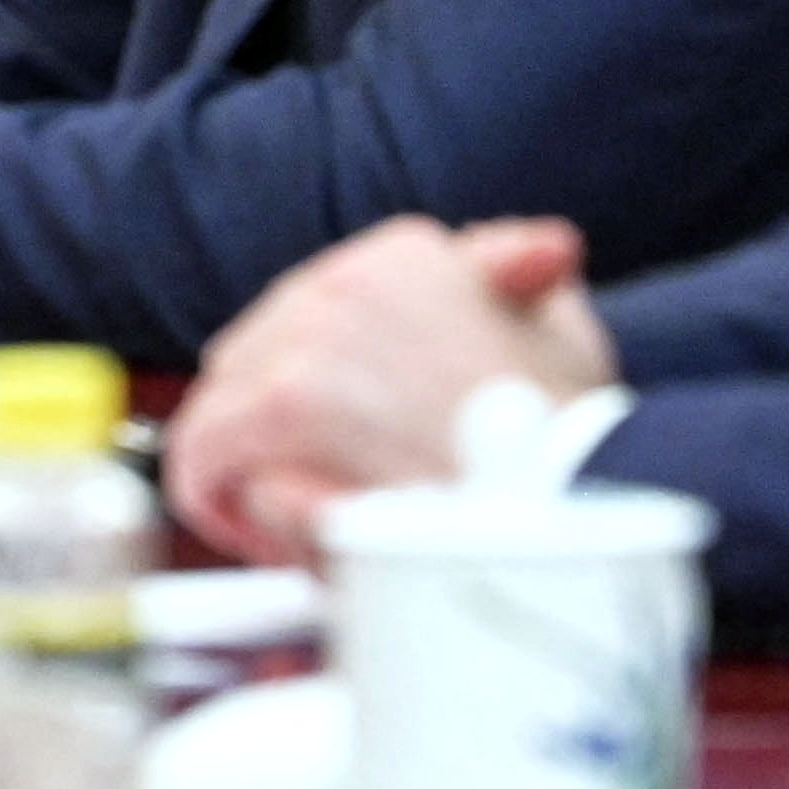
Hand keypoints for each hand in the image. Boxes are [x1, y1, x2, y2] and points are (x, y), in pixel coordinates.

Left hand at [165, 216, 612, 563]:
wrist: (582, 501)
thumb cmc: (576, 436)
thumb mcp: (563, 329)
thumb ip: (520, 277)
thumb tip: (530, 249)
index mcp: (404, 255)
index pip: (305, 311)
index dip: (311, 384)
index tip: (339, 439)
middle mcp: (346, 280)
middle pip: (248, 359)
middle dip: (263, 433)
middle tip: (304, 497)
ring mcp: (310, 339)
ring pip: (220, 410)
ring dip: (241, 473)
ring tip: (290, 529)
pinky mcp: (285, 406)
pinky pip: (206, 458)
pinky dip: (223, 504)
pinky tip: (268, 540)